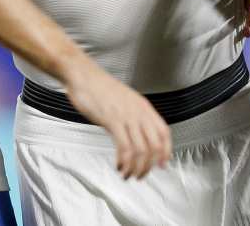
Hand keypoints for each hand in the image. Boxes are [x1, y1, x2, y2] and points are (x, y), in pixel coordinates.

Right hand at [63, 60, 171, 178]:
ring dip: (136, 168)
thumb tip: (137, 134)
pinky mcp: (112, 121)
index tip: (162, 164)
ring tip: (127, 174)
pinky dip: (124, 162)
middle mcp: (138, 112)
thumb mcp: (124, 100)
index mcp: (143, 107)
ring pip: (141, 150)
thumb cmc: (100, 88)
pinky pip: (125, 147)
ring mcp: (126, 116)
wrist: (83, 75)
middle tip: (140, 175)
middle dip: (149, 166)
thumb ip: (133, 115)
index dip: (166, 151)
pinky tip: (118, 166)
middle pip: (154, 145)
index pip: (164, 132)